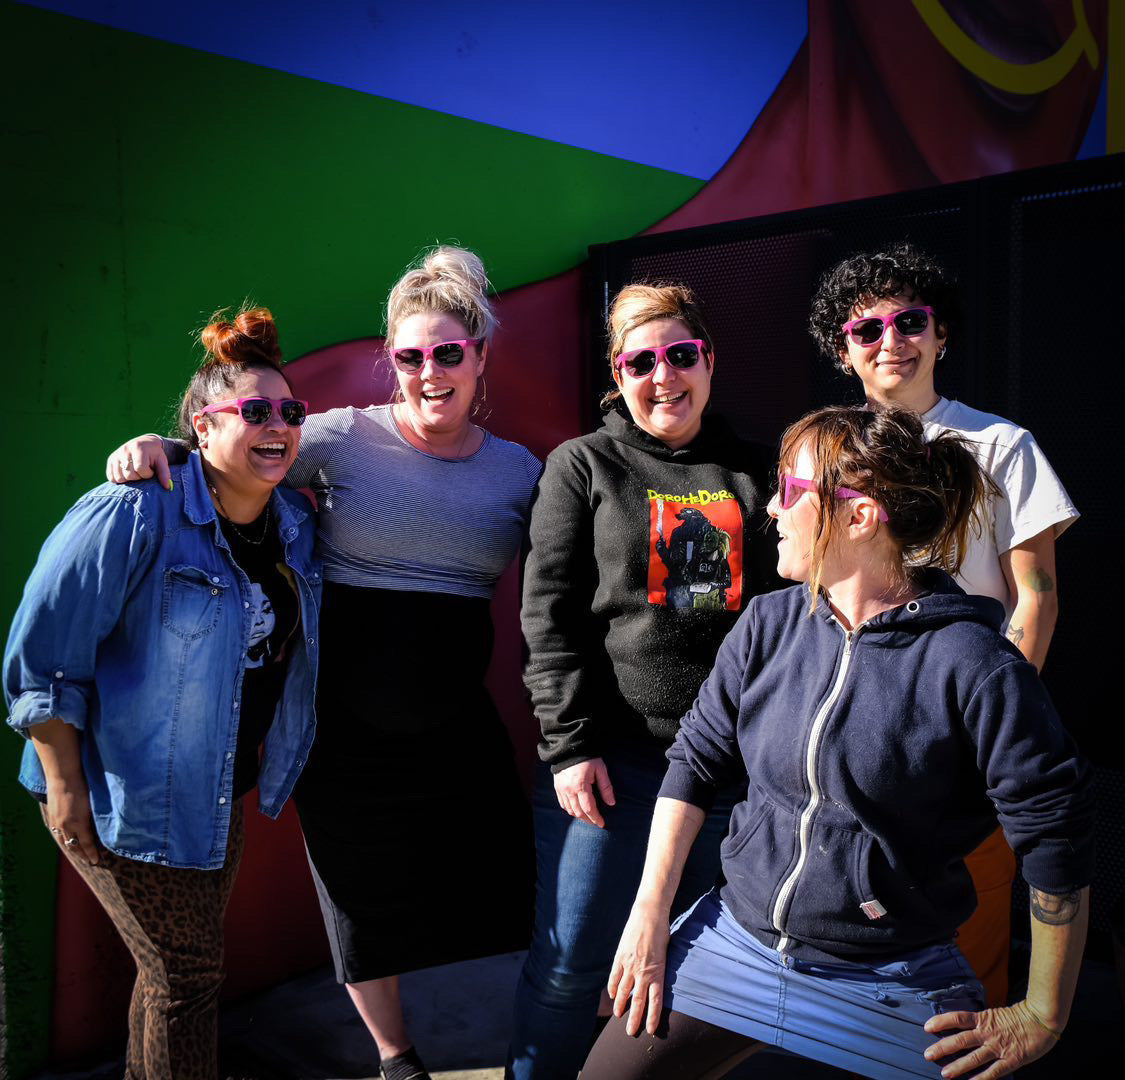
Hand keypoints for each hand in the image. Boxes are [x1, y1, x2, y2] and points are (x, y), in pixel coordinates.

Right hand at [45, 770, 100, 865]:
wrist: (64, 776)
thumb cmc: (83, 786)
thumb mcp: (93, 803)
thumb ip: (95, 818)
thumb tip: (101, 828)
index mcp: (79, 822)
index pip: (86, 843)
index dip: (91, 853)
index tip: (96, 860)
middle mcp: (66, 825)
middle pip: (74, 845)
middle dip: (82, 854)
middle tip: (89, 861)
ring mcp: (57, 821)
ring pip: (64, 841)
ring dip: (71, 849)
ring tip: (78, 855)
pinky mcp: (53, 817)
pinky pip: (57, 833)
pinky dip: (63, 840)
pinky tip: (66, 841)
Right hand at [106, 435, 171, 489]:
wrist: (144, 443)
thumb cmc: (154, 454)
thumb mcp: (162, 461)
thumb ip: (164, 473)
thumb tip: (168, 488)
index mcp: (138, 447)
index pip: (140, 468)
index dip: (147, 474)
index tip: (151, 470)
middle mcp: (124, 450)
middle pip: (129, 475)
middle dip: (139, 477)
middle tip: (143, 471)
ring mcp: (116, 455)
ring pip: (120, 478)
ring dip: (129, 479)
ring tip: (135, 472)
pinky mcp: (110, 460)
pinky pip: (111, 477)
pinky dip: (120, 479)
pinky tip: (128, 474)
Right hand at [553, 758, 614, 827]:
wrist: (570, 747)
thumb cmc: (588, 757)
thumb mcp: (600, 769)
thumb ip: (606, 787)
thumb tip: (611, 803)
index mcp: (581, 785)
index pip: (589, 808)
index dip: (596, 818)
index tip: (602, 824)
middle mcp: (569, 790)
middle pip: (578, 812)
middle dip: (588, 820)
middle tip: (596, 823)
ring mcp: (561, 789)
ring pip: (569, 810)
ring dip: (579, 816)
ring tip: (588, 818)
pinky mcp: (557, 787)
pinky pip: (562, 804)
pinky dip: (570, 810)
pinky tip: (576, 810)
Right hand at [608, 902, 669, 1035]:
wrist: (649, 914)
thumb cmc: (662, 932)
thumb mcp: (666, 953)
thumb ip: (660, 969)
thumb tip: (657, 982)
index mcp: (658, 972)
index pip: (655, 1002)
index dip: (652, 1018)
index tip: (650, 1030)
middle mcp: (643, 972)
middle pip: (637, 1001)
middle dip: (634, 1019)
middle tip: (630, 1033)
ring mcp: (629, 965)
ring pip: (623, 991)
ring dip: (621, 1005)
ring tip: (618, 1016)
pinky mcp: (620, 956)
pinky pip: (615, 976)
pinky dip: (613, 987)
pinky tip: (613, 995)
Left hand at [924, 1000, 1059, 1077]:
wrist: (1042, 1019)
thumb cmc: (1019, 1016)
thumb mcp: (995, 1014)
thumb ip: (981, 1022)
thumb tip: (963, 1027)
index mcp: (983, 1019)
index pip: (958, 1018)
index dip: (941, 1022)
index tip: (927, 1027)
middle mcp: (987, 1033)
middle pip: (961, 1040)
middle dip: (943, 1047)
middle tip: (928, 1054)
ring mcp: (998, 1047)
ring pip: (974, 1057)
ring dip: (958, 1066)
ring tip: (945, 1073)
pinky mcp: (1011, 1060)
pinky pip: (994, 1071)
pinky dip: (982, 1079)